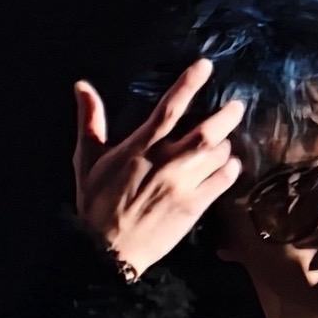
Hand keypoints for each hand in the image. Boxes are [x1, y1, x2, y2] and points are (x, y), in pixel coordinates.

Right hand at [71, 58, 244, 281]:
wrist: (107, 252)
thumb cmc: (95, 205)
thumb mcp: (87, 160)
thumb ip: (90, 121)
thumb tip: (81, 86)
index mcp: (138, 148)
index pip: (168, 109)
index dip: (188, 84)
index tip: (204, 66)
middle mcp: (163, 164)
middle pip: (205, 132)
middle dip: (225, 116)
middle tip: (236, 106)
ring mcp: (181, 186)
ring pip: (217, 155)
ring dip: (226, 145)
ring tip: (227, 141)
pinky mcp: (193, 208)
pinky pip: (221, 182)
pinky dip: (230, 170)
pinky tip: (230, 166)